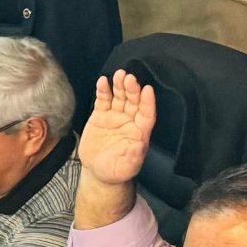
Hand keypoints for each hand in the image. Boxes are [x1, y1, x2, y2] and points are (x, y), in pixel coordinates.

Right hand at [77, 72, 156, 188]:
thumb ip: (132, 156)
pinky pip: (103, 101)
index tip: (147, 90)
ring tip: (118, 75)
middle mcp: (129, 122)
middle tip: (129, 78)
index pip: (147, 114)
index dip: (148, 103)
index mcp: (139, 132)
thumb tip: (139, 145)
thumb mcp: (126, 167)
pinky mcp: (101, 116)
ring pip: (120, 98)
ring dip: (119, 86)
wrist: (98, 172)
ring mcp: (115, 117)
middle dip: (132, 90)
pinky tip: (103, 81)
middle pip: (133, 102)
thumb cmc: (116, 170)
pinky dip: (103, 91)